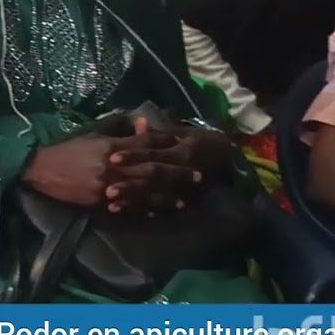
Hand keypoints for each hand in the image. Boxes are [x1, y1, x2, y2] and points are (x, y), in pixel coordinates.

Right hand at [24, 131, 176, 206]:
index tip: (185, 148)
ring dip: (167, 196)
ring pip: (145, 191)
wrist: (42, 169)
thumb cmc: (68, 150)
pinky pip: (128, 206)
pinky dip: (145, 209)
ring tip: (185, 199)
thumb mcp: (94, 135)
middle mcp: (113, 165)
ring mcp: (108, 185)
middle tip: (197, 176)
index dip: (167, 145)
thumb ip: (120, 132)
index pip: (146, 144)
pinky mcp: (101, 200)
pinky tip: (159, 211)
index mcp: (112, 146)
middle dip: (176, 173)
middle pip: (152, 168)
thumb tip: (143, 124)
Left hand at [104, 120, 228, 213]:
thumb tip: (138, 121)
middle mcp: (181, 170)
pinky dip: (143, 210)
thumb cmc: (198, 140)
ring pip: (155, 195)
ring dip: (134, 200)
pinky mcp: (182, 199)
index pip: (152, 152)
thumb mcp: (180, 132)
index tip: (113, 158)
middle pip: (152, 177)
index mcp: (179, 150)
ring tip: (111, 204)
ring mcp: (183, 187)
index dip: (133, 155)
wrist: (227, 158)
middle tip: (107, 189)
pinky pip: (161, 207)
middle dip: (130, 184)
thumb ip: (158, 131)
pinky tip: (126, 212)